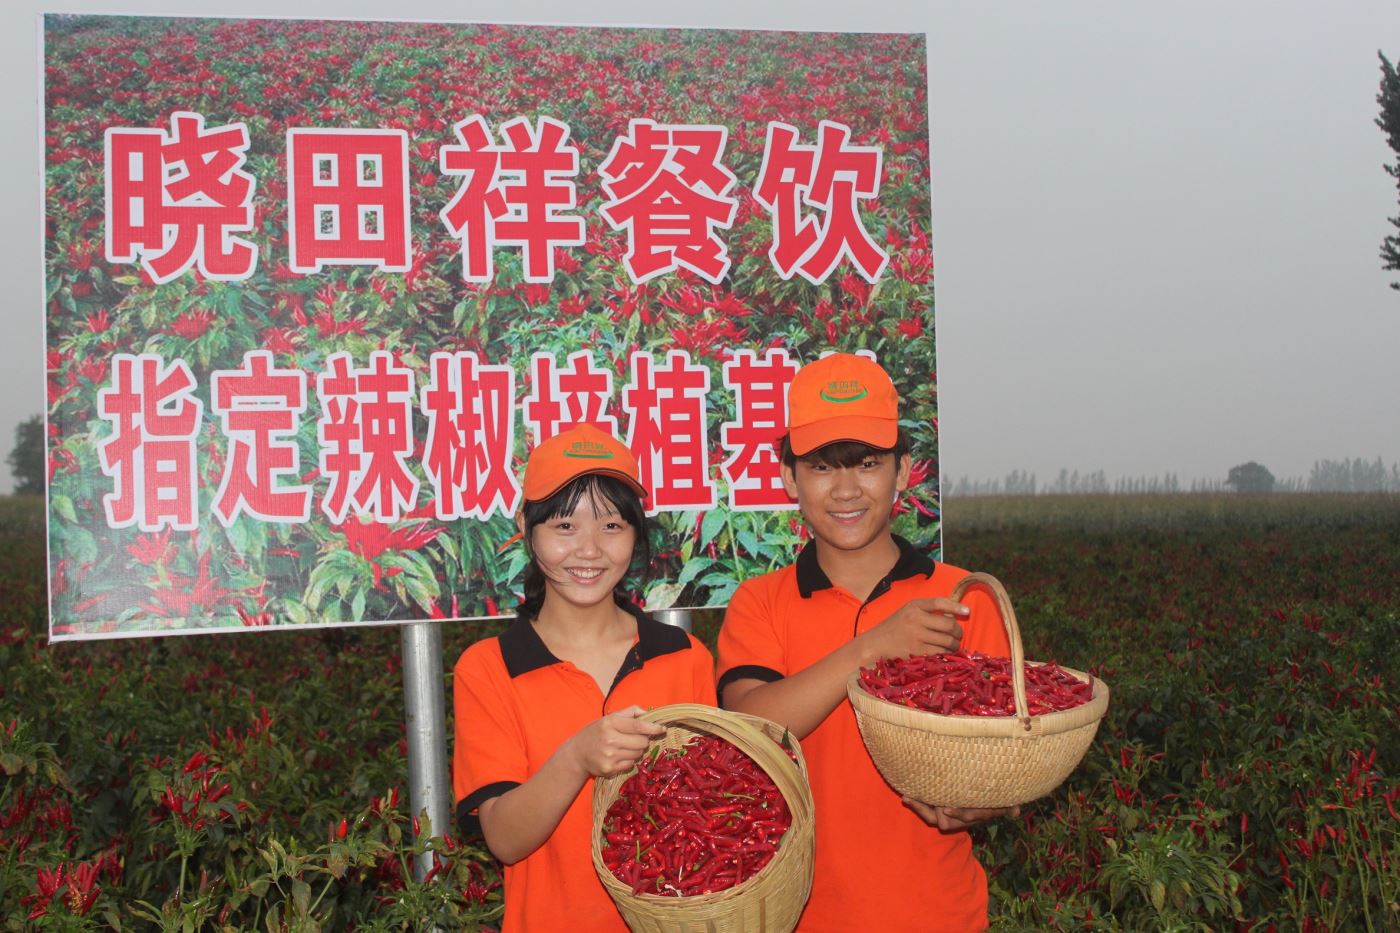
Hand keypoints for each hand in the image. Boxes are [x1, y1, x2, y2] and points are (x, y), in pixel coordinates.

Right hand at [566, 705, 665, 777]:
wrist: (577, 754)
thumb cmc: (596, 732)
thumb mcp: (609, 718)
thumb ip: (630, 712)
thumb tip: (649, 713)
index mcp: (610, 723)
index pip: (638, 726)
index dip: (653, 728)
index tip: (662, 729)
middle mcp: (610, 740)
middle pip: (642, 742)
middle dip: (643, 740)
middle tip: (635, 739)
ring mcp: (610, 756)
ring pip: (638, 754)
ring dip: (636, 750)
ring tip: (624, 747)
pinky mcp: (610, 769)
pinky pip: (630, 764)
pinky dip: (629, 760)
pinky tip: (619, 756)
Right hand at [859, 597, 966, 662]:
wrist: (876, 644)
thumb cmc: (895, 627)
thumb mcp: (907, 612)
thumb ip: (927, 611)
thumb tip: (953, 615)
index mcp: (914, 606)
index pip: (939, 603)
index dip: (955, 607)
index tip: (967, 611)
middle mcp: (916, 619)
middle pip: (948, 624)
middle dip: (958, 631)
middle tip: (958, 635)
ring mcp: (916, 637)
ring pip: (946, 641)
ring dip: (954, 644)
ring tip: (953, 645)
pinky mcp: (917, 652)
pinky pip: (939, 653)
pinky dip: (946, 653)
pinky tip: (946, 653)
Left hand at [901, 797, 1020, 831]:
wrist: (981, 804)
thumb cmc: (991, 799)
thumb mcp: (1000, 802)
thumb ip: (1008, 805)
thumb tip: (1017, 810)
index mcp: (973, 814)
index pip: (965, 816)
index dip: (957, 814)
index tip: (946, 808)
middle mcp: (959, 819)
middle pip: (943, 821)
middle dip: (929, 811)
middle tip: (916, 800)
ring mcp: (947, 817)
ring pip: (931, 817)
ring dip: (920, 807)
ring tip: (907, 798)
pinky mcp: (936, 811)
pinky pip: (925, 810)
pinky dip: (916, 804)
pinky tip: (906, 797)